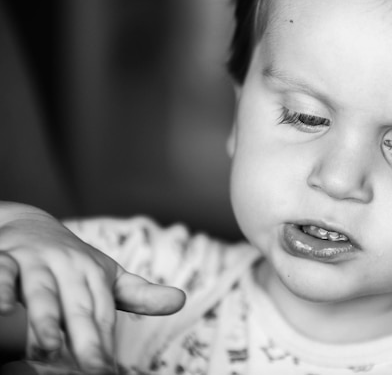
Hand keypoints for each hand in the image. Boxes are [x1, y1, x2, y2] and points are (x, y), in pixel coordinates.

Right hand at [0, 203, 185, 373]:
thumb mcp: (107, 277)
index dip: (106, 342)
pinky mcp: (5, 258)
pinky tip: (2, 310)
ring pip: (40, 290)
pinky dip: (0, 290)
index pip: (103, 313)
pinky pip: (1, 273)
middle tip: (93, 367)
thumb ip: (139, 294)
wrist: (30, 224)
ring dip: (45, 317)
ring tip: (49, 345)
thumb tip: (181, 301)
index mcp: (94, 273)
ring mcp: (35, 261)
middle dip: (84, 336)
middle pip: (77, 305)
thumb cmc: (72, 263)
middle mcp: (68, 266)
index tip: (108, 371)